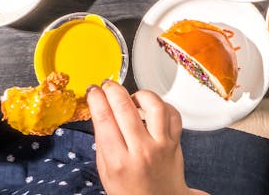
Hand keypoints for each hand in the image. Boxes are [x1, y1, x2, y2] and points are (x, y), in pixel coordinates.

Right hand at [88, 81, 202, 194]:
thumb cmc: (131, 191)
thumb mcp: (106, 173)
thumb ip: (103, 144)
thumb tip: (99, 111)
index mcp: (118, 162)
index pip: (104, 119)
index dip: (96, 99)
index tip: (93, 91)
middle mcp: (141, 151)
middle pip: (125, 107)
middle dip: (113, 89)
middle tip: (108, 85)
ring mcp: (161, 145)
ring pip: (154, 105)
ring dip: (139, 93)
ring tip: (132, 97)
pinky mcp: (175, 142)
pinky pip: (172, 113)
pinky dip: (161, 104)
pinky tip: (152, 107)